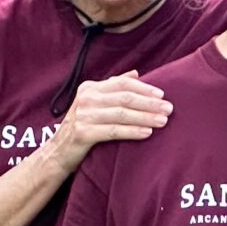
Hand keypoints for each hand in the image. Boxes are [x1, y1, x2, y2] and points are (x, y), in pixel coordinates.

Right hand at [55, 71, 170, 167]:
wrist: (57, 153)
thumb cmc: (81, 127)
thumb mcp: (94, 103)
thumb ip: (112, 87)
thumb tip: (136, 73)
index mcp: (90, 87)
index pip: (122, 83)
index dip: (144, 88)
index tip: (162, 95)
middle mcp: (86, 98)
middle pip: (124, 97)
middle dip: (149, 103)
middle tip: (169, 109)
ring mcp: (84, 115)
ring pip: (121, 114)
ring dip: (145, 117)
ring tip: (163, 121)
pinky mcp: (83, 133)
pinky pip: (113, 131)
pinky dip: (132, 131)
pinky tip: (147, 133)